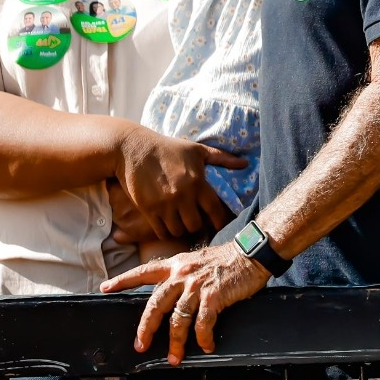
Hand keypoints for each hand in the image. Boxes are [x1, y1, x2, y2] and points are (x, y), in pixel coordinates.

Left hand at [103, 243, 269, 363]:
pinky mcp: (213, 296)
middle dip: (146, 328)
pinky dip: (202, 338)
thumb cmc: (229, 259)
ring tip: (175, 357)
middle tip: (141, 345)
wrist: (253, 253)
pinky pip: (202, 324)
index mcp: (176, 264)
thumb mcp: (199, 261)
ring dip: (176, 342)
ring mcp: (196, 286)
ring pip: (178, 320)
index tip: (105, 288)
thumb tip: (177, 295)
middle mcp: (182, 274)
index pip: (144, 271)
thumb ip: (184, 276)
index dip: (123, 280)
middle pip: (155, 304)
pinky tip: (205, 345)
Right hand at [113, 126, 244, 241]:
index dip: (220, 221)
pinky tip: (168, 225)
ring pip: (178, 231)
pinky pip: (161, 231)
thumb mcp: (197, 150)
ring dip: (181, 230)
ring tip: (182, 224)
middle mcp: (182, 195)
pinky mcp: (148, 210)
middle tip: (196, 223)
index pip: (214, 210)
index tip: (220, 226)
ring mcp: (164, 204)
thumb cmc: (169, 148)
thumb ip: (222, 158)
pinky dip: (166, 231)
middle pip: (195, 225)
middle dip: (197, 226)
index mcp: (197, 181)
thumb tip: (245, 163)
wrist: (134, 149)